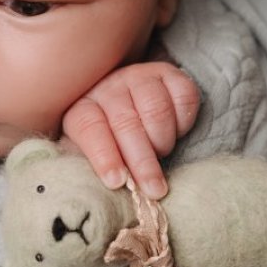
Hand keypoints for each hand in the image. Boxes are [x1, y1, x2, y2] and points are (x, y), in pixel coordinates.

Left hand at [62, 61, 198, 198]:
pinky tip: (176, 132)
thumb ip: (90, 169)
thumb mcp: (88, 153)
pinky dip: (184, 120)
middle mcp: (109, 88)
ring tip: (161, 154)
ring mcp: (139, 77)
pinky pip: (184, 96)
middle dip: (141, 161)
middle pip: (126, 123)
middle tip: (153, 189)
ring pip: (156, 109)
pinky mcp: (169, 73)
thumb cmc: (107, 139)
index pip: (89, 128)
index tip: (117, 182)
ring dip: (162, 140)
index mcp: (82, 107)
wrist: (129, 104)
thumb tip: (97, 193)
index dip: (104, 156)